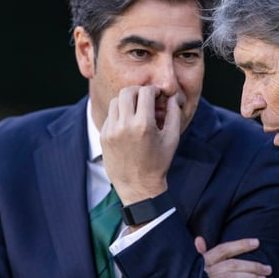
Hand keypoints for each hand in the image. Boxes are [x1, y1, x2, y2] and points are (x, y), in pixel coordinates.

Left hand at [100, 86, 181, 204]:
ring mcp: (111, 131)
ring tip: (136, 110)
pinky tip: (128, 123)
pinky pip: (110, 115)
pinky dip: (120, 114)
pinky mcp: (104, 136)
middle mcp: (125, 125)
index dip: (154, 91)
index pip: (146, 92)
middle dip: (139, 91)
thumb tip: (173, 97)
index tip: (158, 96)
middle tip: (146, 99)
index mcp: (143, 125)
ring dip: (127, 101)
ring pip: (116, 101)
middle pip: (128, 91)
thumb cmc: (158, 163)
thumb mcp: (172, 139)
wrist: (138, 187)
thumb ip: (174, 114)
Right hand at [195, 236, 271, 277]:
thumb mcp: (195, 265)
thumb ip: (200, 252)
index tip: (257, 242)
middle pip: (232, 265)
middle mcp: (207, 273)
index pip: (223, 249)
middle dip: (252, 266)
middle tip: (267, 268)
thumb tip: (199, 239)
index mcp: (204, 261)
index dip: (241, 245)